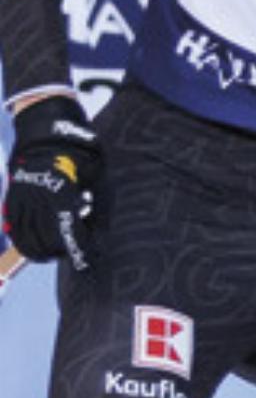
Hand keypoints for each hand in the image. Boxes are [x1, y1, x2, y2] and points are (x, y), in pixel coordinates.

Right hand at [3, 94, 103, 270]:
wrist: (51, 135)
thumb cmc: (82, 158)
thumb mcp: (99, 183)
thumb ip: (98, 214)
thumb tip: (98, 242)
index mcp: (62, 194)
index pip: (71, 234)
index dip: (82, 252)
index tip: (89, 262)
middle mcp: (38, 198)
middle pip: (48, 241)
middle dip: (64, 251)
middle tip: (76, 252)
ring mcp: (22, 199)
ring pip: (28, 239)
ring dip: (45, 251)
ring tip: (58, 252)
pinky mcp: (12, 198)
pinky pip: (14, 229)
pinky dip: (25, 243)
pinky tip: (37, 248)